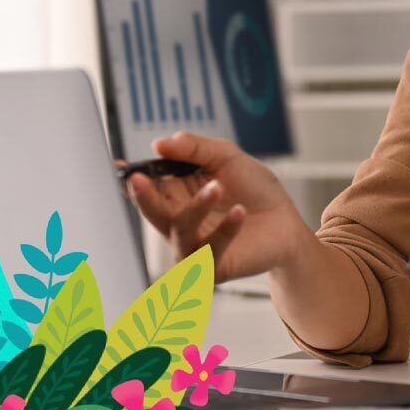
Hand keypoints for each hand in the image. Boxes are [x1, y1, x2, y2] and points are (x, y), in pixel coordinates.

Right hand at [119, 131, 305, 281]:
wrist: (288, 222)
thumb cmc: (255, 191)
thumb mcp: (227, 158)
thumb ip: (195, 148)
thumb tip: (160, 143)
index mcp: (177, 194)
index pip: (147, 188)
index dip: (131, 179)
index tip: (121, 167)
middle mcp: (179, 221)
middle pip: (153, 211)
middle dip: (145, 196)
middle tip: (139, 179)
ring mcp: (193, 246)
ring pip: (180, 230)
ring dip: (196, 207)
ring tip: (218, 187)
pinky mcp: (212, 266)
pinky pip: (211, 249)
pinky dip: (226, 229)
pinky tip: (240, 212)